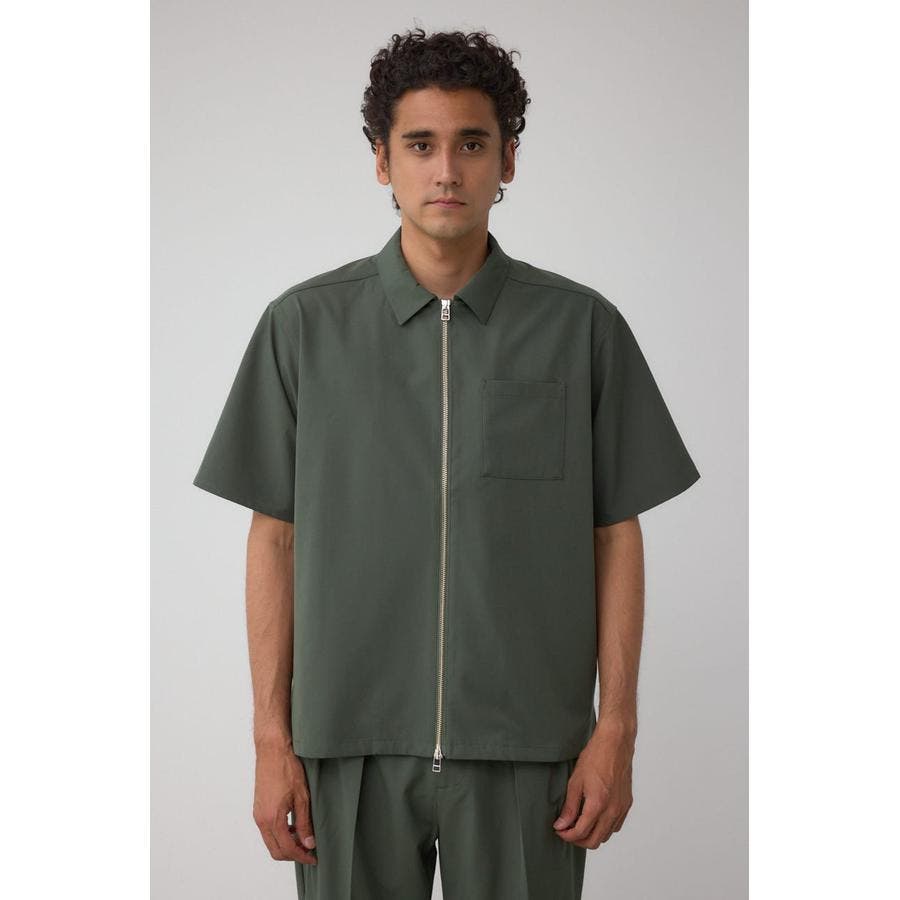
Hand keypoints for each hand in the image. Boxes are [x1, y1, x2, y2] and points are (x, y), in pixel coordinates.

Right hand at [252, 743, 317, 864]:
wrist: (272, 749)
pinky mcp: (258, 808)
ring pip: (270, 841)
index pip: (286, 849)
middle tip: (309, 851)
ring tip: (303, 837)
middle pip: (275, 850)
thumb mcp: (302, 797)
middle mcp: (261, 819)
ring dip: (286, 844)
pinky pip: (267, 830)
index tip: (313, 857)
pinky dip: (280, 834)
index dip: (301, 856)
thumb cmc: (287, 768)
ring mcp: (257, 814)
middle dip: (293, 855)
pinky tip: (293, 825)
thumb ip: (304, 823)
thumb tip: (308, 843)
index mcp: (272, 819)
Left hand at [552, 721, 634, 848]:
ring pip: (606, 835)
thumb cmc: (595, 757)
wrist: (615, 743)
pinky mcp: (627, 804)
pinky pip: (615, 825)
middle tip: (567, 831)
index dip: (567, 835)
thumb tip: (562, 825)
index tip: (559, 830)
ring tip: (579, 823)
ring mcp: (622, 808)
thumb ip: (569, 807)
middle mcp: (612, 810)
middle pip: (595, 841)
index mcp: (598, 804)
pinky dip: (604, 827)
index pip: (581, 833)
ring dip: (592, 834)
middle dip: (578, 840)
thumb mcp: (575, 781)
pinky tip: (594, 816)